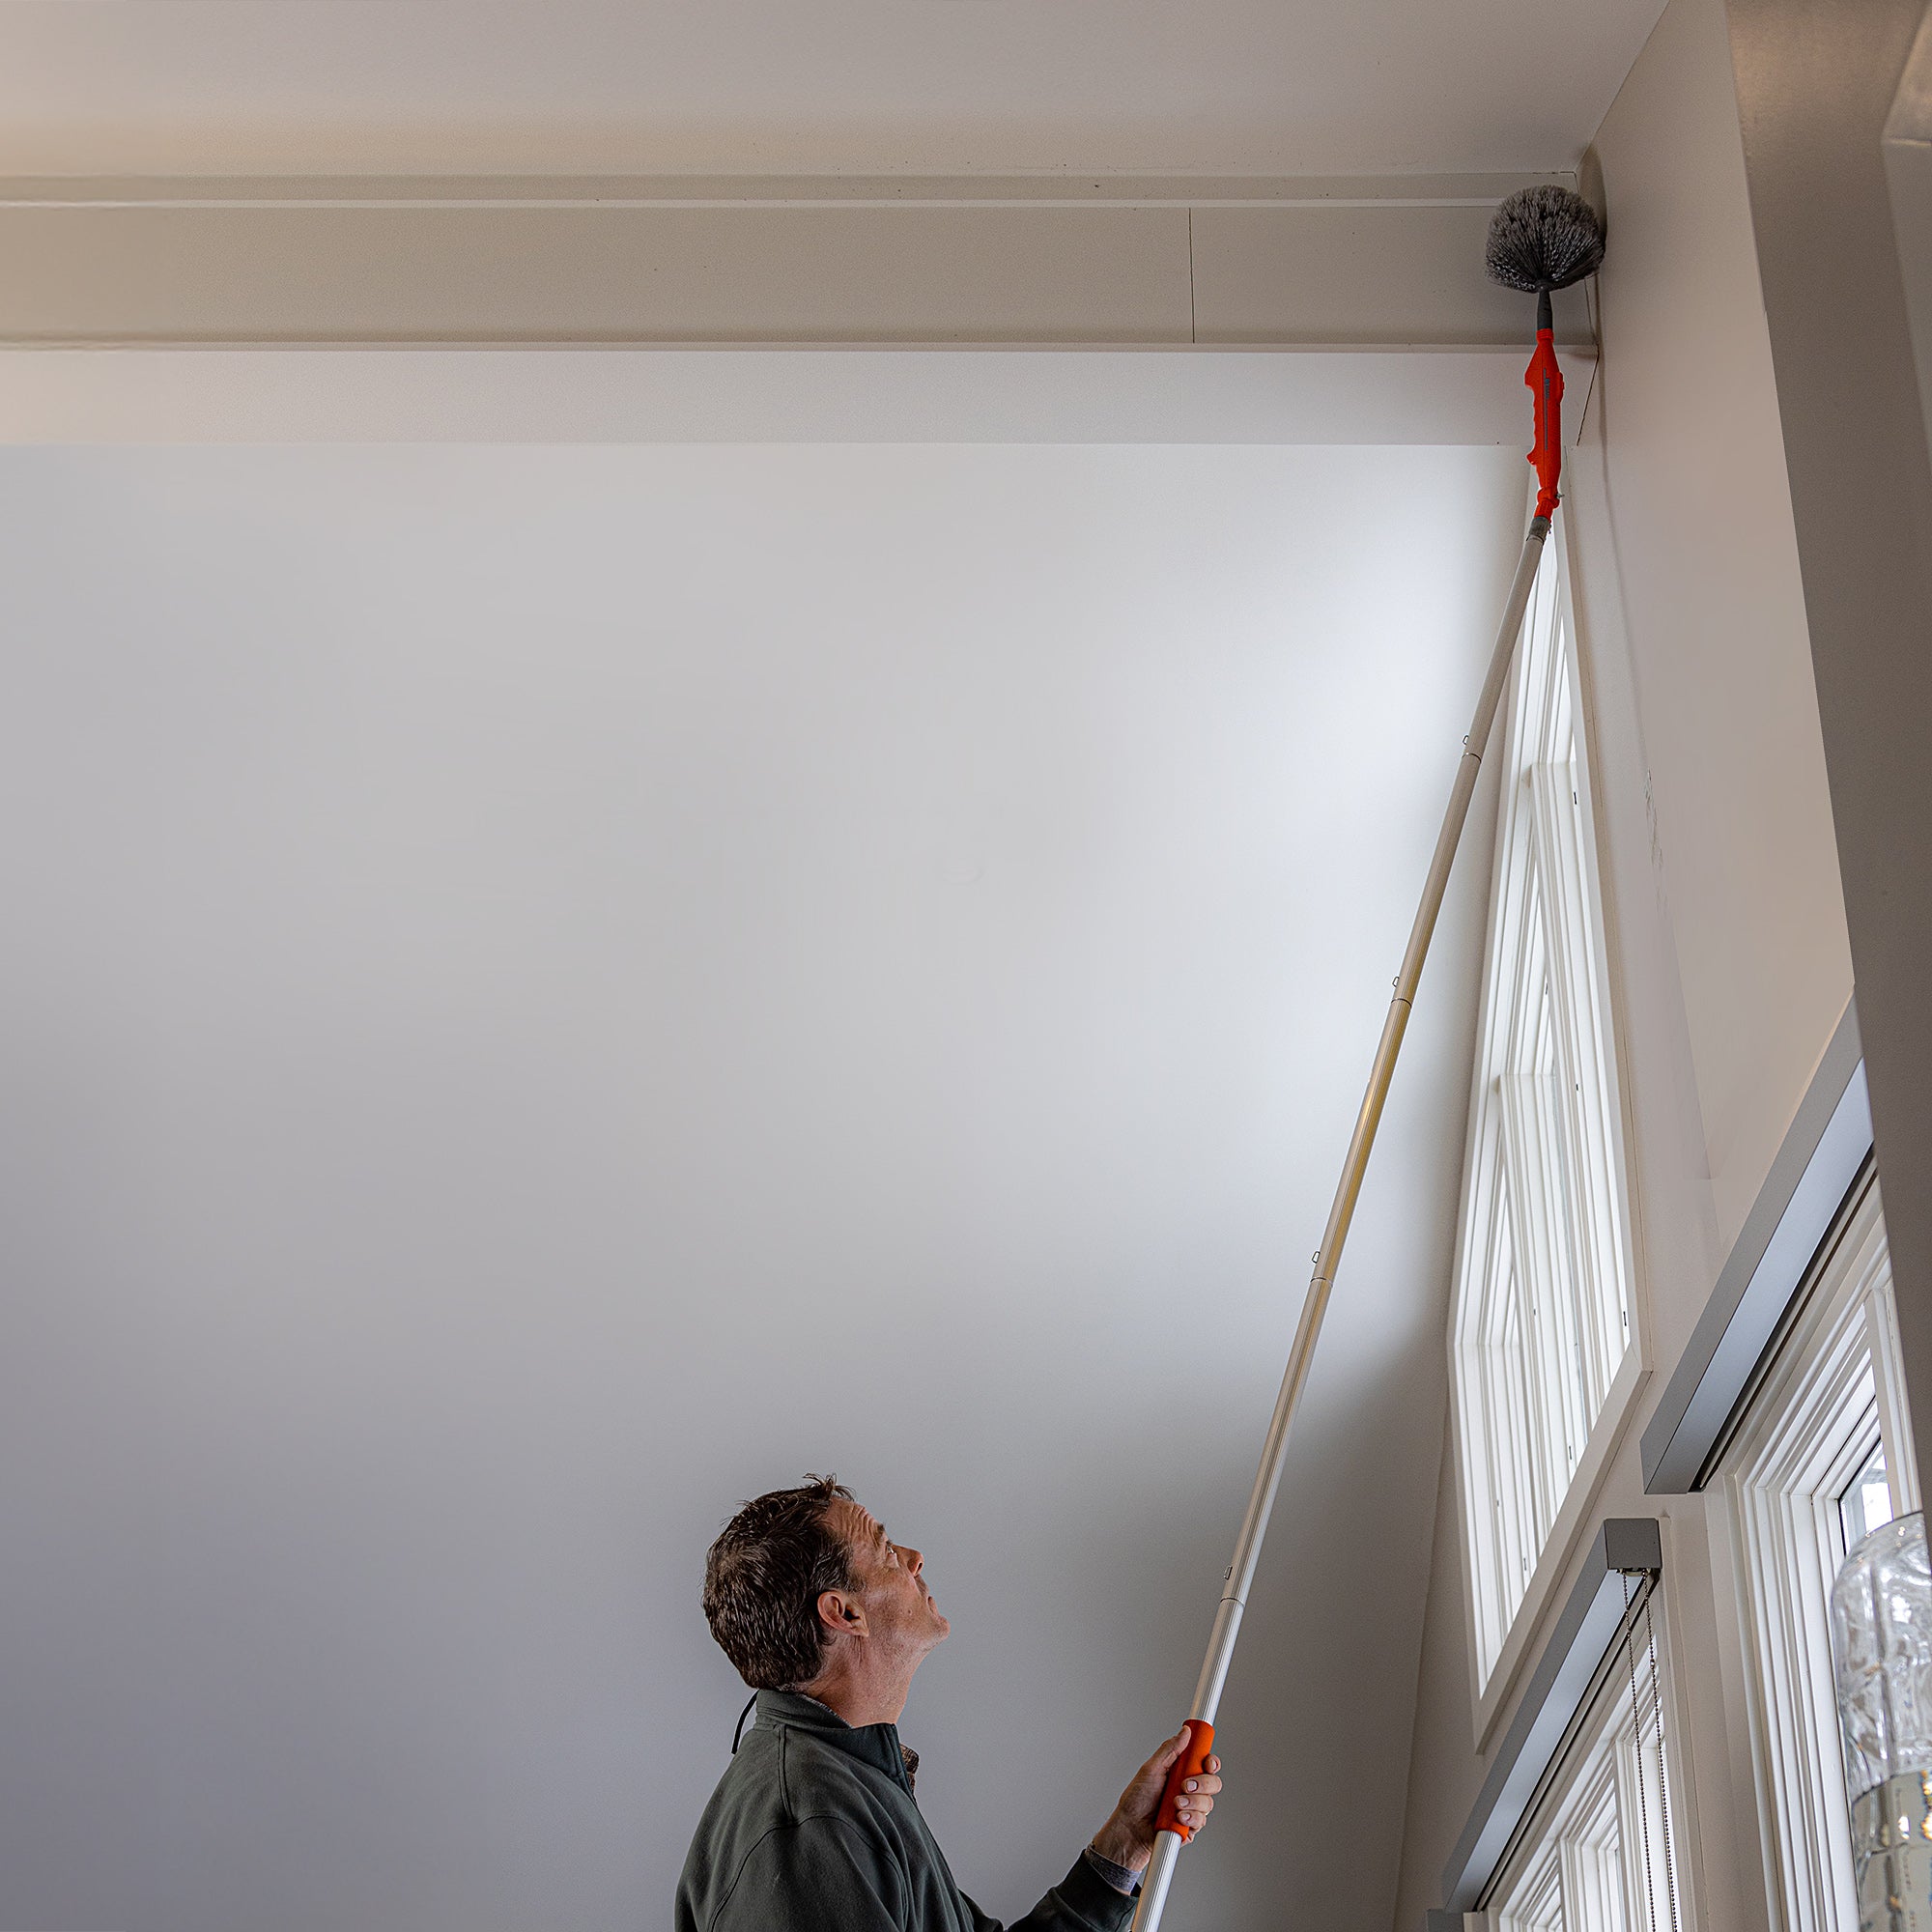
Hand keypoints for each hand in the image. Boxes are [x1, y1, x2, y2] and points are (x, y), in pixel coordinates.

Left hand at [1089, 1727, 1223, 1872]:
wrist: (1130, 1829)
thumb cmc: (1136, 1799)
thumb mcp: (1151, 1769)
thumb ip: (1170, 1749)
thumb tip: (1185, 1732)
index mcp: (1181, 1773)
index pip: (1205, 1764)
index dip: (1211, 1762)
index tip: (1207, 1762)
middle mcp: (1189, 1790)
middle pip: (1213, 1783)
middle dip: (1202, 1783)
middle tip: (1185, 1785)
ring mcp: (1191, 1809)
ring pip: (1208, 1803)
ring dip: (1192, 1802)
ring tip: (1175, 1803)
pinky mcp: (1190, 1827)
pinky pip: (1201, 1821)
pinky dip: (1190, 1818)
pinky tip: (1178, 1817)